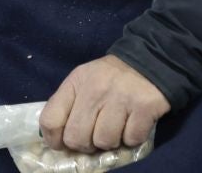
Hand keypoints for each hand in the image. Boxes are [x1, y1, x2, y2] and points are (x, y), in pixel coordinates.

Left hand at [40, 55, 169, 153]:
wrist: (151, 58)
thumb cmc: (112, 77)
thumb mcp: (84, 81)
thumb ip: (68, 106)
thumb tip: (59, 142)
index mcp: (76, 81)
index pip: (50, 120)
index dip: (55, 140)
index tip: (65, 142)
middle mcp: (96, 88)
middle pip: (76, 138)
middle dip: (86, 144)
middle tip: (97, 134)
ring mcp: (121, 97)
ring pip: (104, 142)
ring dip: (111, 141)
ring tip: (117, 127)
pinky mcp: (145, 106)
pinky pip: (131, 139)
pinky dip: (132, 137)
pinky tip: (134, 123)